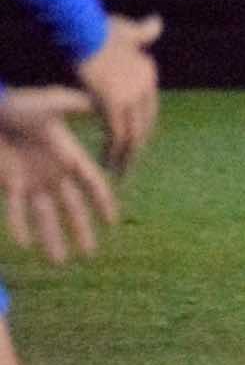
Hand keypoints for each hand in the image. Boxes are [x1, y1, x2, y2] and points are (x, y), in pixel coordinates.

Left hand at [0, 87, 119, 264]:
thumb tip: (102, 103)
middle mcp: (55, 173)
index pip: (92, 183)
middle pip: (72, 207)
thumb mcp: (52, 103)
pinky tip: (25, 244)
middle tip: (90, 254)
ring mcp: (33, 180)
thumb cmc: (21, 104)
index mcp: (70, 155)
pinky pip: (16, 209)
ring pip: (45, 216)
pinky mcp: (12, 183)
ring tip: (59, 261)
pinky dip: (20, 225)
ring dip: (52, 238)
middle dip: (80, 230)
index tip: (113, 222)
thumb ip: (76, 106)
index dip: (103, 202)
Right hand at [75, 14, 160, 174]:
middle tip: (129, 167)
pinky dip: (113, 151)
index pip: (149, 110)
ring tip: (120, 173)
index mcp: (148, 73)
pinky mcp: (113, 103)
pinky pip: (117, 134)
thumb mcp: (127, 28)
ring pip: (133, 134)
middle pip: (144, 126)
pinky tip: (107, 163)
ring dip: (127, 156)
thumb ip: (143, 31)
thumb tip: (157, 22)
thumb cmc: (99, 27)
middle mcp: (144, 86)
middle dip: (137, 148)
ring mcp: (131, 96)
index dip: (141, 128)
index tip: (134, 144)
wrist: (84, 28)